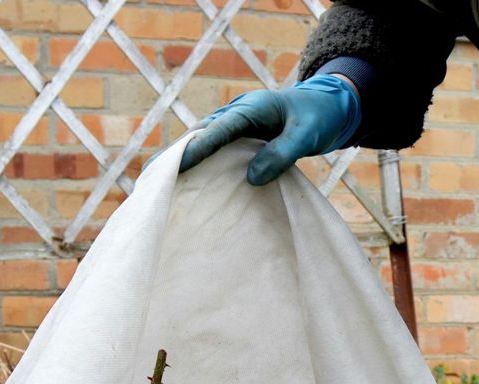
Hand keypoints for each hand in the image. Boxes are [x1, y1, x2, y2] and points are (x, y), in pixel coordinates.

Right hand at [171, 74, 359, 182]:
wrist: (326, 107)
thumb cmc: (317, 118)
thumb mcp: (306, 136)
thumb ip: (281, 154)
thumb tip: (251, 178)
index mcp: (251, 108)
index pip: (219, 129)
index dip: (198, 148)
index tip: (178, 165)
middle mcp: (237, 113)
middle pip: (201, 133)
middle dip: (178, 154)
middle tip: (151, 175)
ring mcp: (236, 124)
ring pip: (203, 141)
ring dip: (183, 159)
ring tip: (158, 182)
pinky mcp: (239, 137)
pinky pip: (214, 149)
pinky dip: (200, 163)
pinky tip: (187, 182)